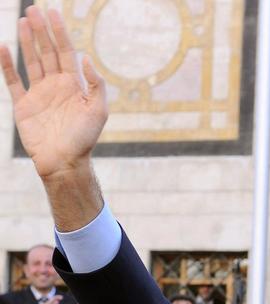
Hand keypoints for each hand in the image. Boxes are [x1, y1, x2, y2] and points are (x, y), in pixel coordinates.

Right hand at [0, 7, 106, 178]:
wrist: (64, 161)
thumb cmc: (84, 138)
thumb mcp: (98, 110)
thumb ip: (95, 84)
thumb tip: (87, 59)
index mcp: (74, 85)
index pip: (66, 53)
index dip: (59, 33)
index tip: (53, 13)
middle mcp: (56, 86)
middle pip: (47, 52)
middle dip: (42, 31)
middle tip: (34, 9)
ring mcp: (39, 94)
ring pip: (32, 61)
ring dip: (27, 41)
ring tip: (23, 20)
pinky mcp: (23, 105)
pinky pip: (13, 81)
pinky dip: (7, 64)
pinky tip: (4, 46)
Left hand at [37, 295, 62, 303]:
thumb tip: (57, 301)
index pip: (53, 298)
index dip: (57, 297)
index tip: (62, 297)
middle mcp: (46, 303)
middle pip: (52, 298)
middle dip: (57, 297)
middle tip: (62, 297)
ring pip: (51, 300)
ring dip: (56, 299)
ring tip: (60, 299)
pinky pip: (51, 302)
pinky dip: (54, 301)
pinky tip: (56, 302)